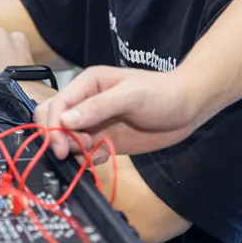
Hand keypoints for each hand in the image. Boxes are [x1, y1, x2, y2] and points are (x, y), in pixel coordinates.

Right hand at [34, 66, 202, 159]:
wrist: (188, 108)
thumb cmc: (161, 94)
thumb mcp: (130, 96)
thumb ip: (97, 107)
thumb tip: (65, 121)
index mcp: (87, 84)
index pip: (57, 104)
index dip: (53, 126)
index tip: (61, 147)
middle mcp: (85, 102)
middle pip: (53, 119)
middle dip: (57, 138)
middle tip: (72, 152)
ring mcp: (93, 122)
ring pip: (65, 138)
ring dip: (73, 149)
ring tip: (93, 151)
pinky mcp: (103, 140)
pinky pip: (82, 151)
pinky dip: (85, 158)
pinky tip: (101, 157)